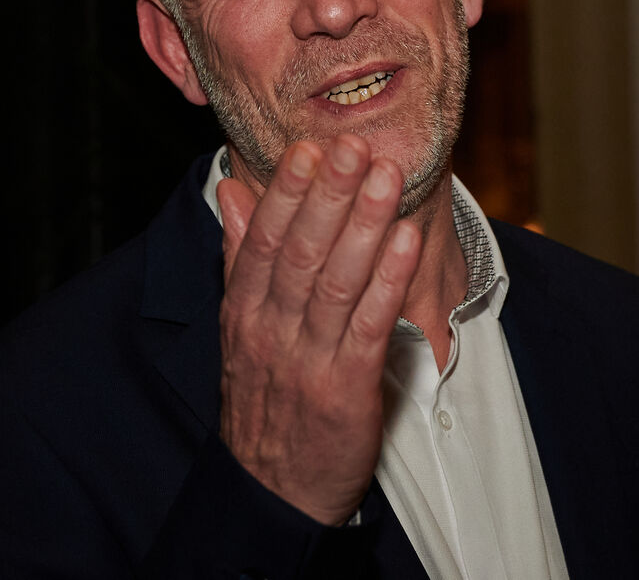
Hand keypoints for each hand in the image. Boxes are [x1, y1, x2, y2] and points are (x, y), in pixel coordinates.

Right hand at [215, 135, 420, 524]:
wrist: (272, 492)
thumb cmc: (265, 400)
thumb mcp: (239, 328)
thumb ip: (240, 258)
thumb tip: (233, 192)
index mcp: (244, 313)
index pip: (264, 242)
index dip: (287, 192)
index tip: (310, 148)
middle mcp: (272, 331)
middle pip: (301, 253)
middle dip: (330, 195)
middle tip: (354, 146)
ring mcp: (308, 360)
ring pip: (336, 282)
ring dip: (364, 226)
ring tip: (387, 178)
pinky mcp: (346, 389)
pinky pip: (368, 326)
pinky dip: (387, 281)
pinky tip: (405, 242)